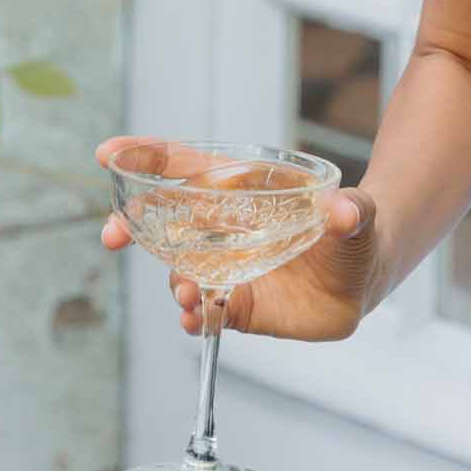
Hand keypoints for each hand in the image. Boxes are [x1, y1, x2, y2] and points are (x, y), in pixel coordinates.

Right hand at [96, 137, 382, 340]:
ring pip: (184, 271)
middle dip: (132, 224)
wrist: (363, 275)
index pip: (186, 167)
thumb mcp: (358, 214)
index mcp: (243, 190)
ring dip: (175, 279)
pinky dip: (196, 317)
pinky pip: (207, 312)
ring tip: (186, 291)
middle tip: (112, 234)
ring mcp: (229, 268)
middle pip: (167, 220)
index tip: (108, 152)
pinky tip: (198, 319)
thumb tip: (346, 213)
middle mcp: (226, 229)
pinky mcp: (240, 305)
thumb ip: (354, 211)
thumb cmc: (352, 228)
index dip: (146, 156)